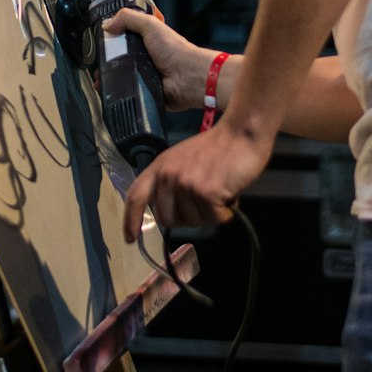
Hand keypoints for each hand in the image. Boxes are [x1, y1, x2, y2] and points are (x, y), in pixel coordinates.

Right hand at [103, 8, 212, 111]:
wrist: (188, 78)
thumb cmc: (174, 50)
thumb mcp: (150, 26)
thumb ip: (129, 18)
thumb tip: (106, 24)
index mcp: (146, 40)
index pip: (123, 37)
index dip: (110, 39)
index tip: (96, 42)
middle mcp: (144, 57)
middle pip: (118, 58)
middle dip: (105, 62)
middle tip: (95, 64)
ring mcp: (143, 75)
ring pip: (119, 76)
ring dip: (107, 78)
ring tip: (97, 80)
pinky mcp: (143, 91)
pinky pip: (125, 91)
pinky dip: (116, 91)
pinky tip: (106, 91)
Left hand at [122, 120, 271, 241]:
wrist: (241, 133)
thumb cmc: (217, 147)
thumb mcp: (183, 159)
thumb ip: (171, 181)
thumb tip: (167, 212)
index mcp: (160, 166)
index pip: (136, 196)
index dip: (130, 220)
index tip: (130, 238)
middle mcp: (169, 175)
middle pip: (168, 219)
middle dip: (188, 217)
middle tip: (205, 199)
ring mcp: (186, 184)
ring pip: (194, 222)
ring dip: (210, 213)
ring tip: (219, 189)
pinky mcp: (206, 192)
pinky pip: (215, 219)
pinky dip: (226, 213)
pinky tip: (230, 193)